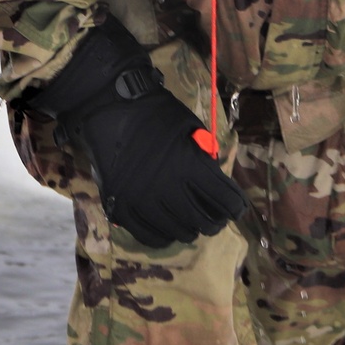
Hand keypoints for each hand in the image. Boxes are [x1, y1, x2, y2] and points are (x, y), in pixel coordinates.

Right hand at [29, 19, 246, 247]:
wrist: (109, 107)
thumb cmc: (155, 112)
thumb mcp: (191, 127)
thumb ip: (204, 155)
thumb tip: (214, 179)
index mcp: (190, 166)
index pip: (225, 199)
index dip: (235, 206)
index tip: (236, 208)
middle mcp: (168, 188)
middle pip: (203, 220)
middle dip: (215, 222)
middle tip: (216, 220)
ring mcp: (143, 200)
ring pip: (178, 231)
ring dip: (190, 230)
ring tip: (193, 226)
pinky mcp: (122, 207)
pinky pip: (148, 235)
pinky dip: (163, 237)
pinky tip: (169, 232)